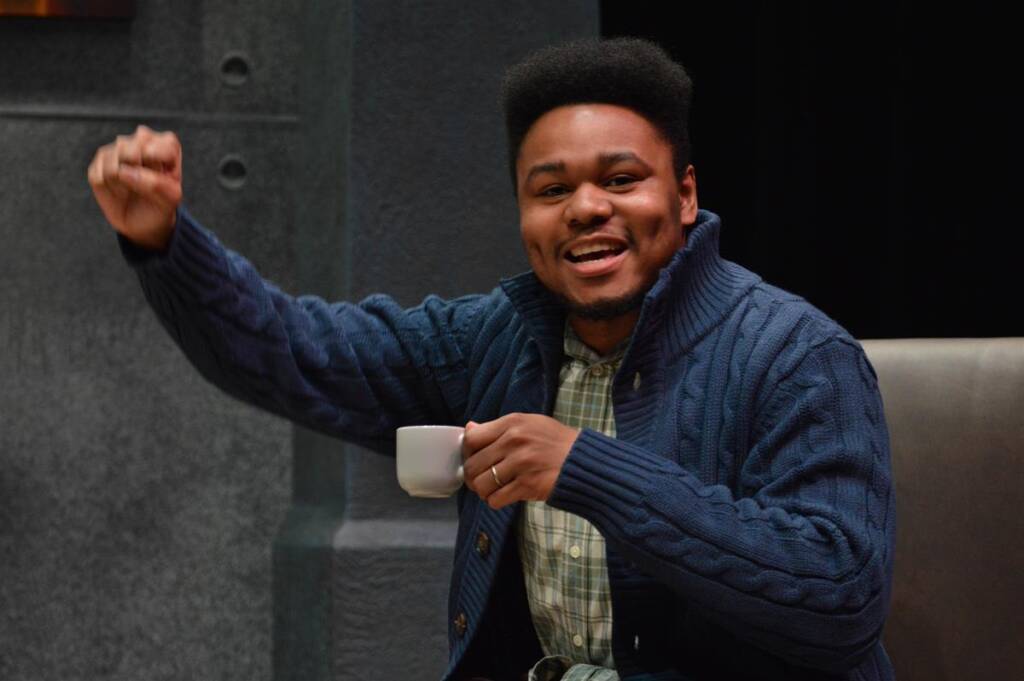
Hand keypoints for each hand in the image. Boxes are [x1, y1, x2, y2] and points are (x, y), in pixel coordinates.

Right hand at [87, 125, 182, 250]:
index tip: (167, 179)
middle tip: (148, 185)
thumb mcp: (171, 198)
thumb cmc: (161, 204)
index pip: (164, 146)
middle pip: (134, 151)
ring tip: (133, 189)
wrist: (144, 223)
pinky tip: (120, 191)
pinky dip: (111, 191)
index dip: (162, 169)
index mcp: (165, 143)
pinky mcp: (98, 164)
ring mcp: (115, 150)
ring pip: (114, 164)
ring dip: (125, 185)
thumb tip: (123, 171)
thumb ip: (155, 183)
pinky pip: (100, 178)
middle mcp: (138, 140)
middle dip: (142, 175)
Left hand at [461, 413, 579, 509]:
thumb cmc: (557, 443)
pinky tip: (505, 496)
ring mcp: (521, 464)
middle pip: (473, 464)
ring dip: (483, 491)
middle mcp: (514, 441)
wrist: (585, 462)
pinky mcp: (527, 485)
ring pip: (481, 484)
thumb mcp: (529, 424)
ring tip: (494, 489)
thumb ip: (498, 427)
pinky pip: (495, 499)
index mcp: (513, 423)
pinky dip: (496, 501)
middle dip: (473, 476)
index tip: (474, 458)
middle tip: (482, 479)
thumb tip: (470, 428)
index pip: (471, 438)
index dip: (468, 452)